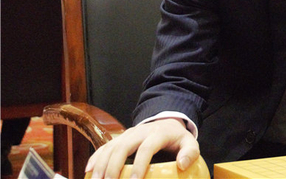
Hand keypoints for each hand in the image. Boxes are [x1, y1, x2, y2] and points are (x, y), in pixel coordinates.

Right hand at [85, 118, 199, 178]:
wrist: (166, 121)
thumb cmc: (177, 138)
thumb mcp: (189, 142)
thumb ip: (190, 153)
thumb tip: (182, 165)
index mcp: (157, 133)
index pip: (146, 148)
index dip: (140, 164)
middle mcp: (139, 132)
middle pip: (122, 147)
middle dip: (113, 167)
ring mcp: (127, 134)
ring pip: (110, 147)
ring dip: (101, 165)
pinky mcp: (119, 138)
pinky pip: (104, 147)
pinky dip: (95, 158)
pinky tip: (88, 171)